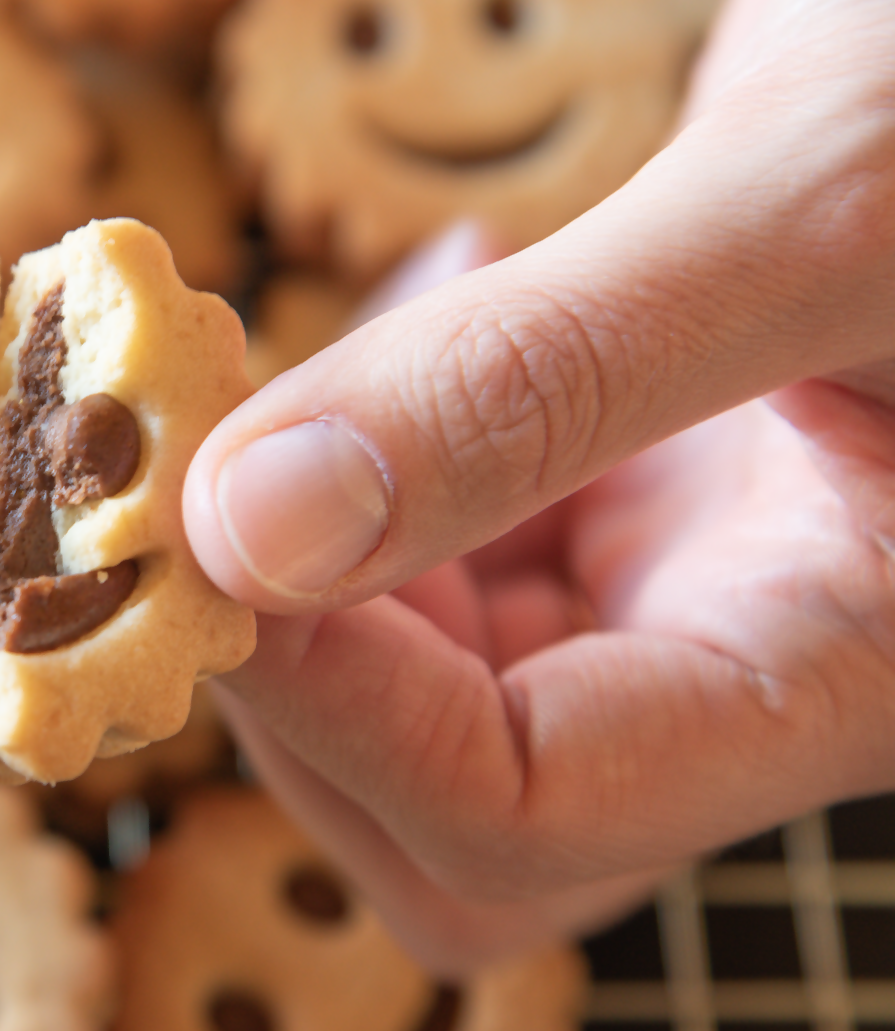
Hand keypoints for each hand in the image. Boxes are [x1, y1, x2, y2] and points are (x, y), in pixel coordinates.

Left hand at [184, 0, 894, 972]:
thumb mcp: (815, 217)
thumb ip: (540, 380)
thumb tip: (251, 529)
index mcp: (833, 672)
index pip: (521, 813)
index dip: (329, 709)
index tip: (200, 537)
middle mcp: (737, 656)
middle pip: (441, 801)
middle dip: (294, 657)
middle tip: (204, 473)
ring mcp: (667, 573)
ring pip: (411, 674)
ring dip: (296, 544)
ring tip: (285, 360)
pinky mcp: (611, 479)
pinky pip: (425, 541)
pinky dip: (350, 453)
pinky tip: (410, 305)